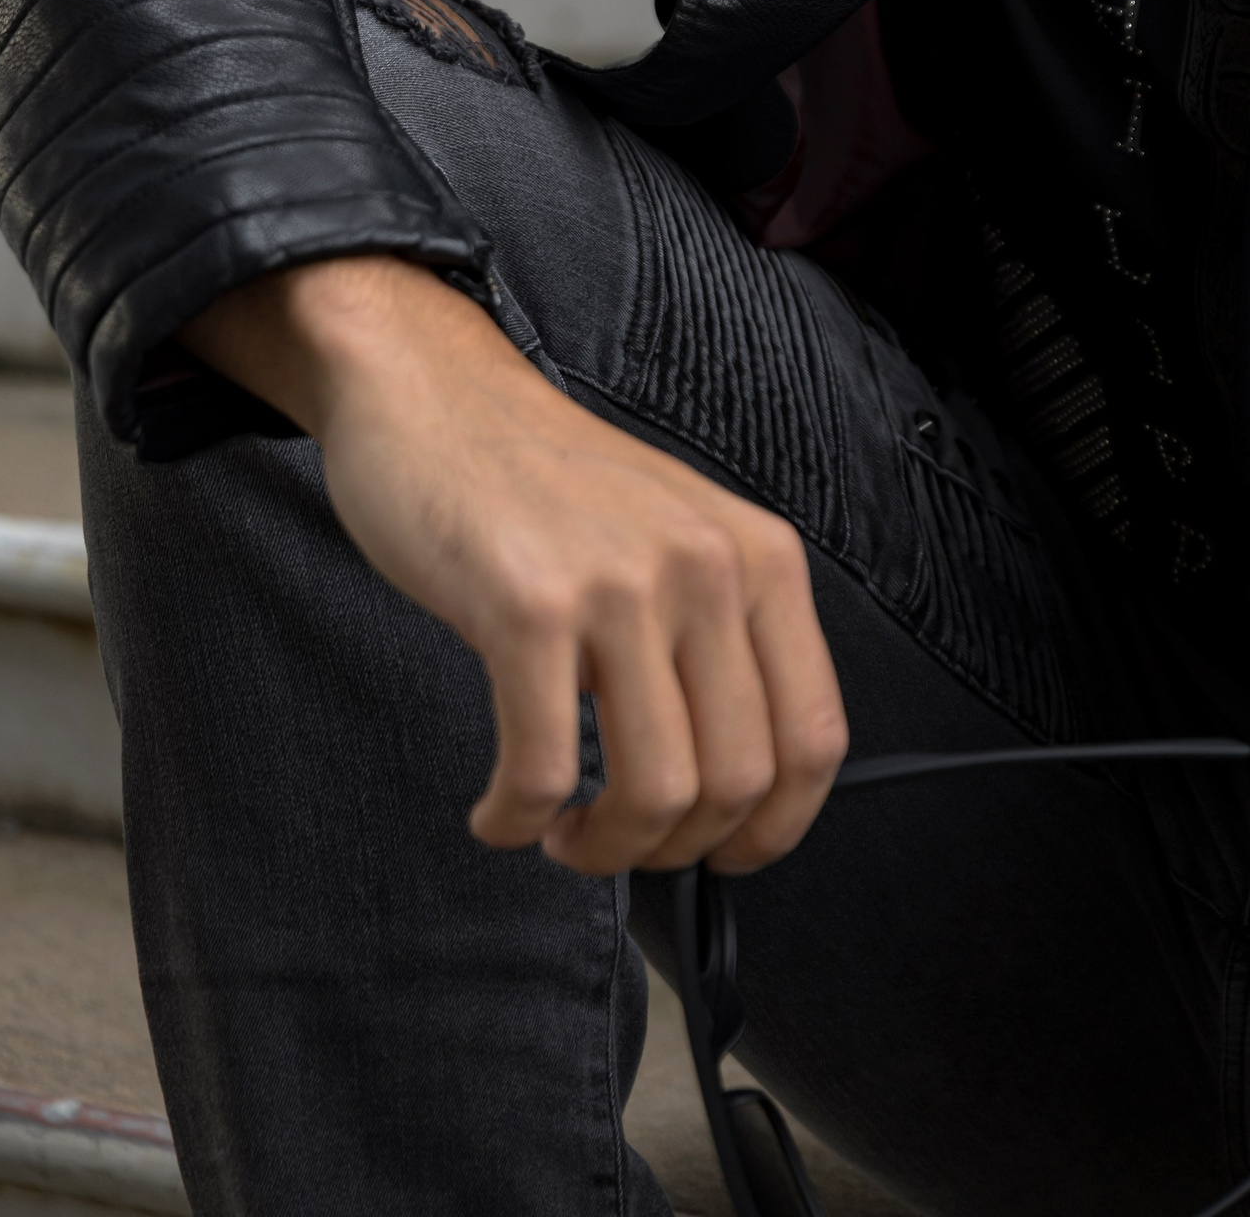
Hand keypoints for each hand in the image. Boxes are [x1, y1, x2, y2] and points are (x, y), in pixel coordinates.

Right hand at [184, 256, 848, 874]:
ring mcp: (620, 583)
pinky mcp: (528, 606)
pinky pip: (544, 769)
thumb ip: (720, 636)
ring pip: (654, 792)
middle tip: (611, 842)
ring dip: (600, 850)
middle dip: (672, 849)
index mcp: (759, 556)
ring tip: (558, 830)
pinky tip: (498, 811)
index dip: (774, 829)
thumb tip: (736, 791)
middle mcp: (708, 566)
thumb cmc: (547, 486)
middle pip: (735, 782)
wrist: (435, 394)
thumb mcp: (675, 537)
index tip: (722, 857)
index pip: (813, 737)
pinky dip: (517, 819)